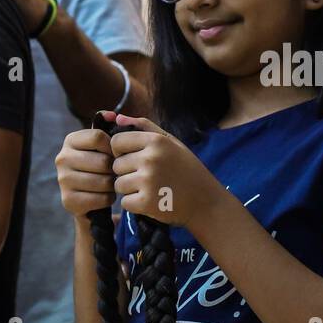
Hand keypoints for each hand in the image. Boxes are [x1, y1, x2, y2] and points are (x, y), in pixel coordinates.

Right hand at [56, 123, 114, 217]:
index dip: (113, 148)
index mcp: (70, 140)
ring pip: (103, 181)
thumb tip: (112, 115)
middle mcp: (62, 158)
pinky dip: (108, 199)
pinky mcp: (68, 200)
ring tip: (108, 184)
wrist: (89, 200)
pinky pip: (101, 198)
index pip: (98, 137)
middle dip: (114, 169)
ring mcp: (63, 180)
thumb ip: (111, 127)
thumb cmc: (101, 167)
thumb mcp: (105, 146)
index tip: (114, 155)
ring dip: (112, 185)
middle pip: (103, 161)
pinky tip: (102, 196)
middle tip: (113, 173)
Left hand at [110, 114, 218, 228]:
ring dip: (130, 189)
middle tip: (148, 177)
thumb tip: (117, 118)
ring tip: (151, 189)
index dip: (121, 151)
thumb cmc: (186, 169)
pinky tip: (151, 201)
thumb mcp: (171, 142)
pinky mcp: (146, 202)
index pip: (116, 142)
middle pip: (116, 165)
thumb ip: (144, 127)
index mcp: (156, 141)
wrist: (206, 201)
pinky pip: (124, 202)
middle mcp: (151, 159)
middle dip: (127, 172)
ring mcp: (148, 181)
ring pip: (118, 184)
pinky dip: (134, 204)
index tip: (133, 158)